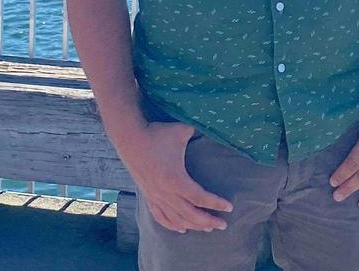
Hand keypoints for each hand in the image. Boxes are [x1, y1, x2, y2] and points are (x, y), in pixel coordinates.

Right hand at [116, 121, 232, 233]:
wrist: (129, 138)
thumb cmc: (157, 134)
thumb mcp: (182, 131)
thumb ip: (199, 133)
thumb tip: (213, 128)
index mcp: (175, 179)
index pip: (200, 198)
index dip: (216, 204)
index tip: (229, 207)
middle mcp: (165, 192)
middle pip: (190, 214)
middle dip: (208, 221)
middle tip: (223, 224)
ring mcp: (155, 196)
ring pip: (176, 219)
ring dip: (193, 225)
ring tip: (208, 228)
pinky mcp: (148, 196)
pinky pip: (160, 217)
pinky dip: (172, 225)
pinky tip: (182, 229)